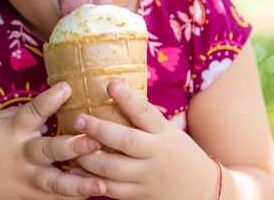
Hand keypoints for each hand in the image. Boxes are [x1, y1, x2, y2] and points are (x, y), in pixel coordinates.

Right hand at [0, 82, 107, 198]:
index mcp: (13, 131)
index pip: (33, 112)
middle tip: (94, 141)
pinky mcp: (29, 196)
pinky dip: (72, 197)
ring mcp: (26, 179)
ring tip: (100, 184)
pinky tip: (94, 193)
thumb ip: (24, 114)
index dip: (49, 100)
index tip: (67, 87)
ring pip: (55, 183)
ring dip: (79, 183)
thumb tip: (53, 102)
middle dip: (73, 146)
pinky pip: (54, 199)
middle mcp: (22, 156)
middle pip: (49, 150)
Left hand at [71, 81, 216, 199]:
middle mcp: (156, 153)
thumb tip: (113, 91)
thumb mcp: (168, 132)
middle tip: (78, 119)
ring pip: (112, 168)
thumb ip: (144, 119)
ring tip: (71, 145)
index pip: (145, 112)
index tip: (110, 84)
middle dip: (99, 130)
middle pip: (125, 140)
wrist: (202, 190)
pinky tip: (76, 170)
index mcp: (163, 132)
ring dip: (88, 157)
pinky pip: (111, 189)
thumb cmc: (178, 153)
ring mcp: (147, 176)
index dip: (127, 98)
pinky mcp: (140, 195)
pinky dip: (91, 180)